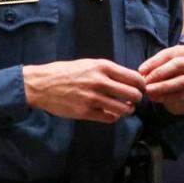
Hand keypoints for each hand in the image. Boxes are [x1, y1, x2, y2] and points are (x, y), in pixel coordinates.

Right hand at [23, 59, 145, 122]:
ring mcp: (93, 98)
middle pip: (133, 94)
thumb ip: (109, 71)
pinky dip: (114, 117)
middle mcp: (100, 81)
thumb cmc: (66, 72)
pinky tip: (111, 113)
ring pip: (123, 109)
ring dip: (128, 110)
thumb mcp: (89, 64)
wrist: (42, 84)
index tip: (141, 88)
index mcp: (103, 67)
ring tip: (126, 108)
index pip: (134, 77)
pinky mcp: (85, 112)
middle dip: (137, 99)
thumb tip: (130, 79)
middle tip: (134, 100)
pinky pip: (109, 118)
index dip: (141, 85)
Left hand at [138, 45, 183, 114]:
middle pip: (178, 65)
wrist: (180, 94)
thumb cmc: (168, 75)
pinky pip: (182, 96)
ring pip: (181, 81)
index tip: (141, 70)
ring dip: (162, 86)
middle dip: (160, 73)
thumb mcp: (161, 67)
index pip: (169, 54)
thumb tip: (142, 72)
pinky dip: (166, 97)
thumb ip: (153, 68)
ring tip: (148, 91)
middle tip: (146, 81)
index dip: (154, 62)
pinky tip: (154, 98)